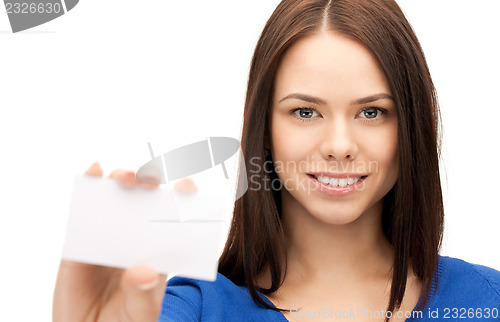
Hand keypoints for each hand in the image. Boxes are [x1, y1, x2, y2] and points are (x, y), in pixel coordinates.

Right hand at [52, 162, 196, 321]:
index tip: (187, 187)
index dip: (183, 199)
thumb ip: (143, 294)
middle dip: (149, 181)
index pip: (176, 219)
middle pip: (146, 200)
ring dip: (120, 179)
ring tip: (125, 178)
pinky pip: (84, 212)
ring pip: (116, 198)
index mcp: (158, 250)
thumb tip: (144, 271)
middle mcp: (136, 237)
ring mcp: (108, 236)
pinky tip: (92, 173)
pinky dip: (88, 186)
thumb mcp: (141, 314)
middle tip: (151, 178)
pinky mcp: (80, 242)